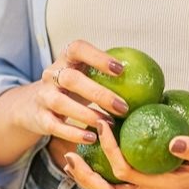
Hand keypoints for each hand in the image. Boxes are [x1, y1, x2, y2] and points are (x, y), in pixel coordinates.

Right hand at [13, 40, 133, 145]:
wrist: (34, 106)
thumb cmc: (72, 89)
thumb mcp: (84, 76)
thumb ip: (107, 76)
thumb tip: (154, 84)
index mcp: (66, 59)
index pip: (77, 49)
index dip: (98, 57)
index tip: (120, 70)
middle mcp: (51, 74)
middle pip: (71, 79)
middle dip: (98, 93)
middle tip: (123, 107)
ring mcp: (43, 96)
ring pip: (61, 102)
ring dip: (87, 114)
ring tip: (109, 124)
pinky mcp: (40, 117)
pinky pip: (55, 126)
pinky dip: (73, 133)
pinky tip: (92, 138)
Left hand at [60, 126, 188, 188]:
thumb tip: (174, 144)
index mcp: (167, 185)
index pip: (125, 173)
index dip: (108, 151)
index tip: (102, 122)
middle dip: (86, 177)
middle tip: (68, 154)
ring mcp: (154, 187)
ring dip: (91, 177)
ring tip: (74, 156)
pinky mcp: (155, 179)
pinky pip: (123, 180)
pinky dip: (105, 170)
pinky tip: (98, 149)